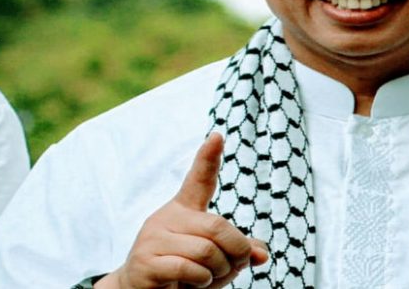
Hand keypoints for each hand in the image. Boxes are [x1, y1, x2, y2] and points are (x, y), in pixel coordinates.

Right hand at [95, 133, 268, 288]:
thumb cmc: (183, 275)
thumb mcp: (216, 260)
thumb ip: (238, 250)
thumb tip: (262, 254)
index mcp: (185, 210)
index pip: (199, 179)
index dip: (208, 157)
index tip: (218, 135)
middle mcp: (168, 218)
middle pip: (218, 226)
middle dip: (236, 252)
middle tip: (233, 268)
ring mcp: (153, 238)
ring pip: (206, 250)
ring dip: (217, 272)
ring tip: (207, 279)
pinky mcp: (146, 262)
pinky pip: (188, 269)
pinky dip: (200, 282)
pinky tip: (192, 285)